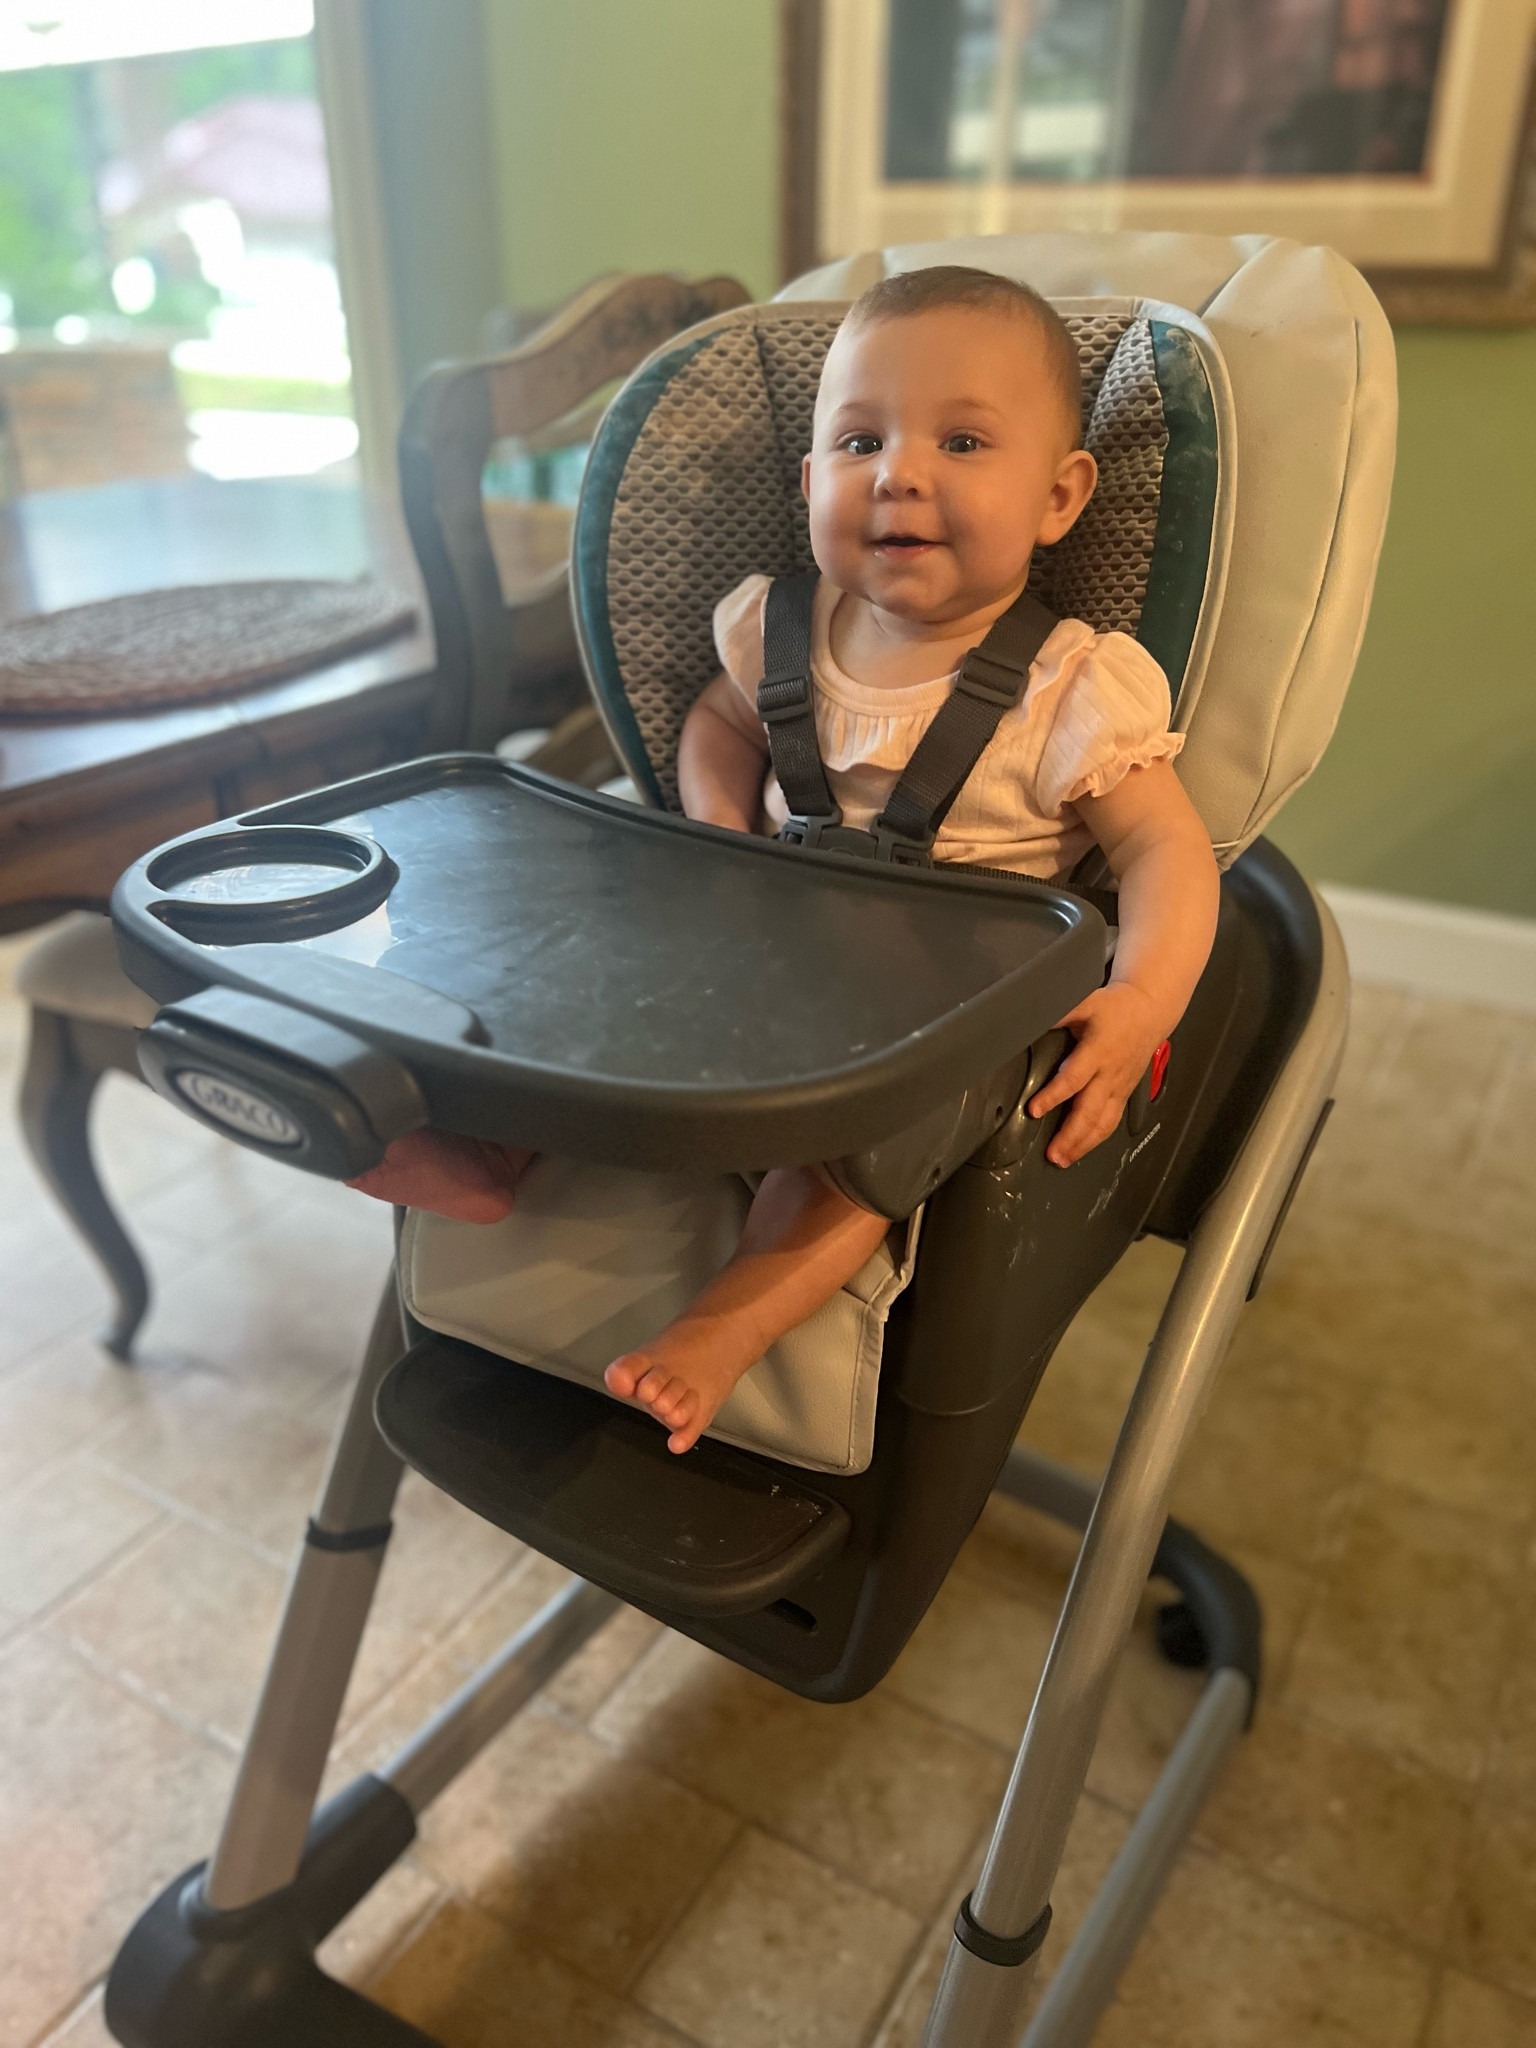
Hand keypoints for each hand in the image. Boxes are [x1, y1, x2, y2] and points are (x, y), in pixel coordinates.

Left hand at [1027, 982, 1164, 1167]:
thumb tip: (1029, 1021)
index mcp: (1098, 1050)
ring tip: (1063, 1159)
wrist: (1150, 1010)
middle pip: (1091, 1111)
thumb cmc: (1116, 1007)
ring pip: (1103, 1122)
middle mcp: (1110, 1073)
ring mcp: (1120, 1086)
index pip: (1073, 1079)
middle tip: (1052, 1154)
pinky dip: (1096, 1138)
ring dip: (1083, 1144)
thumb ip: (1058, 1015)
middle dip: (1071, 1136)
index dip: (1053, 1096)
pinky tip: (1082, 1149)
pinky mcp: (1125, 1092)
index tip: (1034, 1110)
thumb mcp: (1085, 1002)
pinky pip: (1111, 1120)